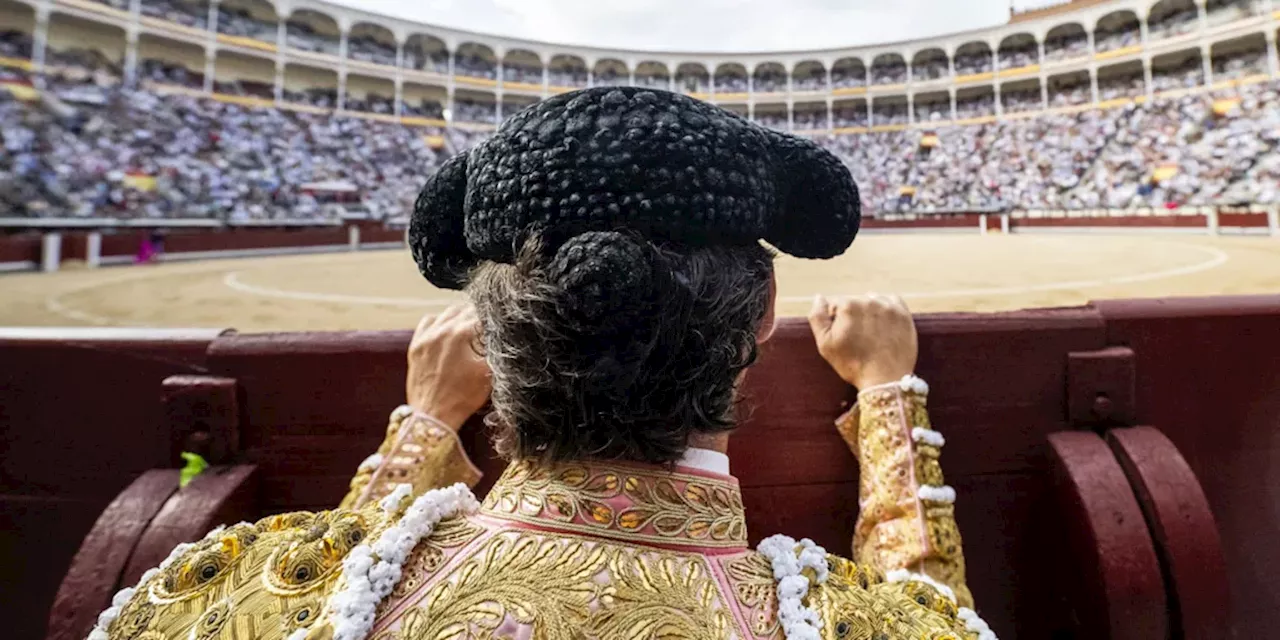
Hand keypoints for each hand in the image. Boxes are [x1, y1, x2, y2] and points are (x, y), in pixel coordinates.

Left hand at [405, 304, 491, 429]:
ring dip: (460, 316)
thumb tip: (502, 335)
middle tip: (488, 326)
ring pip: (446, 313)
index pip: (482, 315)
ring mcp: (425, 337)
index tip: (500, 324)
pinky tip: (447, 331)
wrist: (433, 416)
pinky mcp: (415, 346)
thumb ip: (495, 349)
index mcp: (460, 334)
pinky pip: (428, 322)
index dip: (494, 319)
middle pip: (465, 310)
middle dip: (478, 316)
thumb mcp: (488, 372)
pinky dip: (439, 322)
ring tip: (470, 327)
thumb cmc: (463, 398)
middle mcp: (441, 330)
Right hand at [807, 294, 917, 389]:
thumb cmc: (852, 363)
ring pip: (872, 300)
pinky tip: (883, 323)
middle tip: (856, 338)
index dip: (835, 321)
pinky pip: (892, 300)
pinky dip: (886, 308)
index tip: (842, 336)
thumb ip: (817, 316)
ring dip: (869, 311)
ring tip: (870, 332)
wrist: (884, 379)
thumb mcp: (825, 344)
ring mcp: (888, 307)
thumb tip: (819, 297)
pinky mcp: (903, 314)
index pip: (835, 305)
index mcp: (848, 305)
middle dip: (852, 316)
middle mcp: (869, 300)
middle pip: (854, 302)